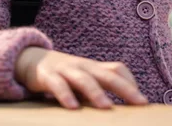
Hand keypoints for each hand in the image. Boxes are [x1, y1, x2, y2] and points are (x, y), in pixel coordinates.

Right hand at [15, 47, 147, 109]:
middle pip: (107, 74)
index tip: (142, 101)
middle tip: (140, 103)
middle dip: (125, 88)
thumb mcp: (83, 80)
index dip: (130, 82)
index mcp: (93, 68)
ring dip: (96, 92)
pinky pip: (57, 84)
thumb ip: (97, 91)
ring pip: (84, 79)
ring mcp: (65, 69)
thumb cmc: (62, 75)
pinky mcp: (47, 75)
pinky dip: (65, 95)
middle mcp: (83, 67)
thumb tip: (117, 111)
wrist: (29, 60)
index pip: (117, 69)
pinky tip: (73, 108)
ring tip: (107, 107)